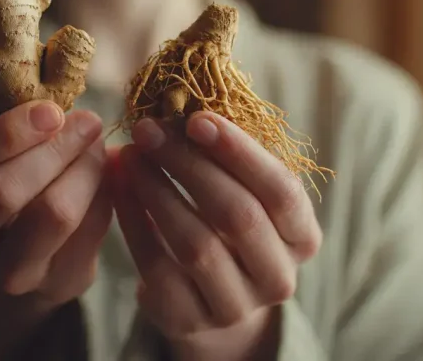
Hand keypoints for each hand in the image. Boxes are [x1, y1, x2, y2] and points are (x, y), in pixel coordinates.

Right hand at [0, 100, 111, 305]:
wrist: (22, 259)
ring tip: (98, 146)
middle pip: (3, 190)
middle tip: (87, 122)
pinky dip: (102, 195)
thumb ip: (18, 134)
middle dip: (54, 147)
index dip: (4, 134)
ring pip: (51, 215)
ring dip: (83, 171)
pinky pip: (86, 232)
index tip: (49, 111)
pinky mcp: (53, 284)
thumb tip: (68, 111)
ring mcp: (4, 272)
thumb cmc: (6, 187)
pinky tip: (108, 175)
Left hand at [112, 111, 322, 360]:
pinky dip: (133, 221)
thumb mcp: (246, 194)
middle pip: (237, 215)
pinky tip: (119, 188)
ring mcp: (235, 305)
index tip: (198, 117)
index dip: (240, 152)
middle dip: (189, 165)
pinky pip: (155, 266)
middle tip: (149, 130)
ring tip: (130, 154)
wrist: (213, 298)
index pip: (282, 191)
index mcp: (303, 237)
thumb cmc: (229, 225)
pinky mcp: (188, 320)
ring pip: (194, 242)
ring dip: (156, 190)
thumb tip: (181, 101)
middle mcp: (278, 277)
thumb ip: (229, 157)